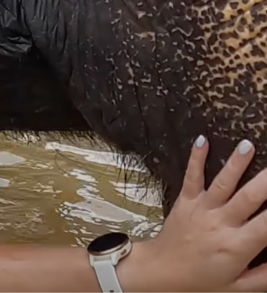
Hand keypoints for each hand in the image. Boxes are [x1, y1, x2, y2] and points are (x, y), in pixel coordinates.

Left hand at [123, 137, 266, 291]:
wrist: (161, 272)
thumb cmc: (201, 282)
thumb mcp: (238, 287)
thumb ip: (265, 276)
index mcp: (237, 246)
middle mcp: (221, 223)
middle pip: (248, 198)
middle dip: (266, 182)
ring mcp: (201, 209)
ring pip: (222, 183)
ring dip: (235, 163)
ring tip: (247, 144)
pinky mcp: (185, 200)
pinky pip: (191, 177)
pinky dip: (195, 158)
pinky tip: (202, 140)